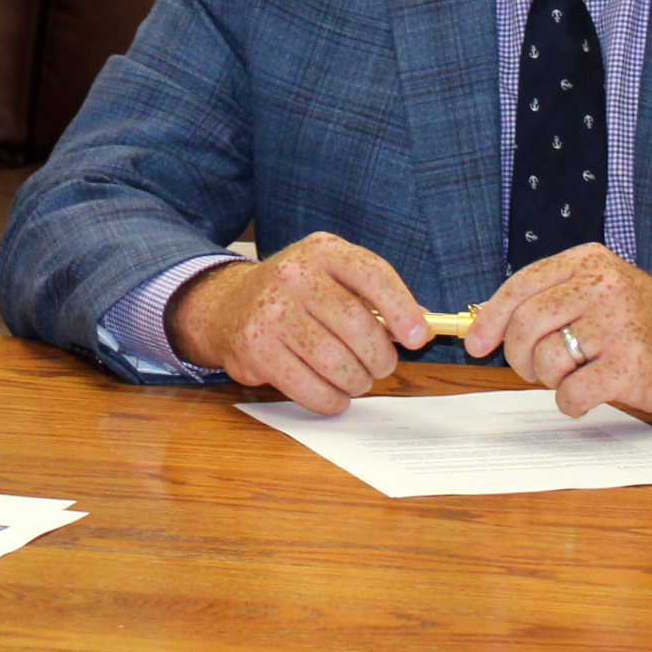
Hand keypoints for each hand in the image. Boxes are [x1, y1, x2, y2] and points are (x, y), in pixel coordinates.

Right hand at [164, 233, 430, 415]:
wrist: (228, 305)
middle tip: (382, 366)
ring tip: (357, 380)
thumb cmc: (295, 294)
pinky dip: (331, 400)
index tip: (418, 338)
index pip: (372, 274)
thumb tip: (423, 326)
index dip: (402, 309)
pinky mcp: (256, 348)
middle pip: (357, 325)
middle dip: (380, 357)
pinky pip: (308, 387)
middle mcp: (293, 275)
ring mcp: (271, 311)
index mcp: (321, 251)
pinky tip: (335, 396)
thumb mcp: (332, 276)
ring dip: (357, 381)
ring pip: (335, 361)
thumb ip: (375, 296)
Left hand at [463, 243, 651, 416]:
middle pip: (527, 324)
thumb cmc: (640, 316)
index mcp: (589, 263)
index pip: (520, 287)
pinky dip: (569, 401)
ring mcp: (619, 327)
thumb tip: (484, 326)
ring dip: (548, 378)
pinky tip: (584, 394)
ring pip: (547, 360)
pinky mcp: (631, 367)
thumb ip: (550, 296)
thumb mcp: (599, 286)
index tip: (476, 343)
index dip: (490, 319)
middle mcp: (604, 288)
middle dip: (517, 354)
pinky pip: (572, 392)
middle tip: (529, 367)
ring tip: (568, 375)